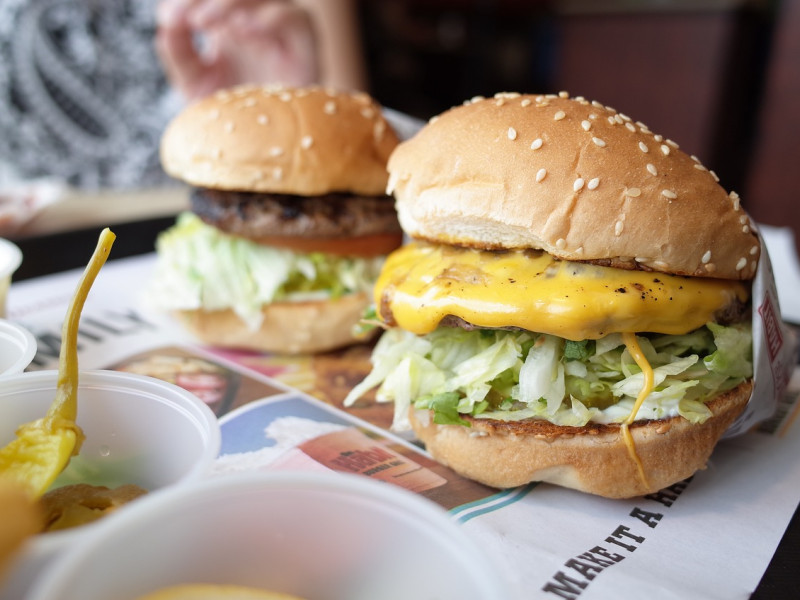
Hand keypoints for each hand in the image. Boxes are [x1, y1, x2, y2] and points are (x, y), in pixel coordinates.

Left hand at [155, 0, 319, 101]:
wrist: (267, 148)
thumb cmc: (235, 117)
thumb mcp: (196, 87)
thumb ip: (180, 56)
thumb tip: (165, 26)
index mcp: (227, 21)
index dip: (187, 0)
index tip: (168, 20)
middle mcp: (256, 19)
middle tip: (188, 19)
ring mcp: (282, 30)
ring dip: (231, 2)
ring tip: (204, 22)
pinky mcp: (306, 47)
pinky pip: (296, 18)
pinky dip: (270, 19)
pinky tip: (243, 32)